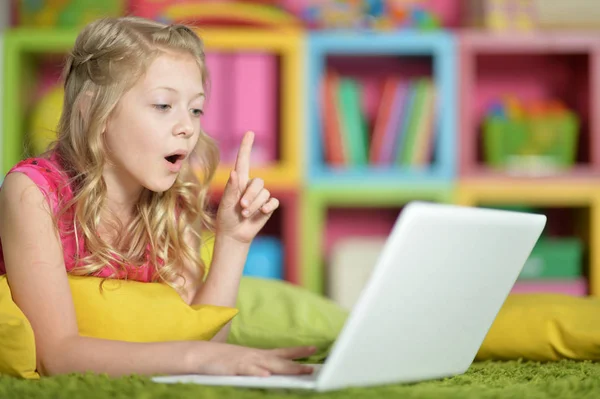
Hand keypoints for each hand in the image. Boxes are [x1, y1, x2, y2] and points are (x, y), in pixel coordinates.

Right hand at [193, 342, 315, 376]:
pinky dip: (257, 372)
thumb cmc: (222, 360)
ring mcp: (245, 361)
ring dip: (286, 368)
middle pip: (281, 361)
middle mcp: (255, 356)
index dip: (298, 351)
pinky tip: (266, 376)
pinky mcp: (234, 368)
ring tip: (301, 371)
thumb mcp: (244, 361)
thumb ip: (258, 366)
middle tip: (313, 369)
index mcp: (258, 355)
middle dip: (297, 365)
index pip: (282, 352)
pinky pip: (248, 370)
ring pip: (269, 365)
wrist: (199, 354)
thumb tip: (271, 373)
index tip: (314, 348)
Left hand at [216, 131, 278, 243]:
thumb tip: (234, 172)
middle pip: (259, 182)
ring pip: (264, 194)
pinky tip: (261, 213)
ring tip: (245, 214)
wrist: (234, 234)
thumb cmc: (226, 217)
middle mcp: (251, 186)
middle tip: (242, 208)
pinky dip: (267, 207)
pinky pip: (273, 202)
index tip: (249, 133)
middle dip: (250, 195)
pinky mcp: (268, 206)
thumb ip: (231, 188)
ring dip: (255, 205)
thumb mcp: (226, 203)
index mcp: (239, 181)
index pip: (243, 160)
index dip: (246, 146)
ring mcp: (261, 196)